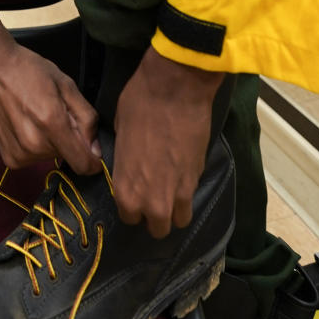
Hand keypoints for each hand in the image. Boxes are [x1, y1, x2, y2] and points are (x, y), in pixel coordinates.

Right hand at [0, 0, 100, 174]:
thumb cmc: (29, 70)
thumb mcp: (66, 85)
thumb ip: (86, 117)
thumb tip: (95, 148)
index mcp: (51, 123)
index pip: (84, 164)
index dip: (93, 158)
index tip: (92, 147)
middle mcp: (34, 144)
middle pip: (68, 157)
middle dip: (69, 140)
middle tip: (56, 114)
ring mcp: (19, 153)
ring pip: (50, 157)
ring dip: (51, 142)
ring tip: (38, 116)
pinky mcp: (9, 158)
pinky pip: (34, 158)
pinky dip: (35, 145)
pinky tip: (26, 124)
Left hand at [113, 47, 223, 238]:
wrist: (176, 89)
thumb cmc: (138, 104)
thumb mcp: (119, 131)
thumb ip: (124, 160)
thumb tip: (130, 163)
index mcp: (126, 190)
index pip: (129, 217)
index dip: (132, 205)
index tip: (135, 191)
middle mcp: (153, 200)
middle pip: (157, 228)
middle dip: (155, 215)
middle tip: (154, 193)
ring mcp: (179, 192)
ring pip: (180, 220)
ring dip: (175, 209)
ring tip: (172, 188)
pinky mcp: (199, 177)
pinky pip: (192, 196)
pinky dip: (188, 190)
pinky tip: (183, 170)